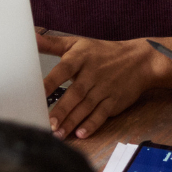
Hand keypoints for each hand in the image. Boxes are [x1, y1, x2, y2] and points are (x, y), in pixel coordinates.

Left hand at [39, 33, 161, 139]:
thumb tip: (32, 38)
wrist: (140, 60)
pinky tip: (81, 134)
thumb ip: (52, 44)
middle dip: (62, 109)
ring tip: (58, 134)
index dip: (51, 81)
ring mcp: (104, 89)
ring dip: (72, 121)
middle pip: (75, 93)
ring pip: (86, 107)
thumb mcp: (77, 43)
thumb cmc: (101, 52)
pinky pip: (102, 114)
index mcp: (80, 58)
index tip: (39, 93)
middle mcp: (92, 74)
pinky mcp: (114, 101)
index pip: (63, 70)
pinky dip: (92, 124)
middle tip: (48, 123)